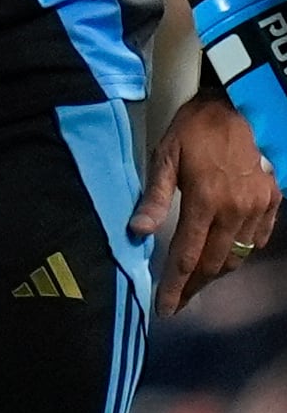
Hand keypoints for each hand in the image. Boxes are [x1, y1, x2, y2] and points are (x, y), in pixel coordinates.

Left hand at [131, 90, 280, 317]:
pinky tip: (227, 256)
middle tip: (178, 301)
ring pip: (239, 255)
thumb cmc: (194, 129)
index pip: (187, 256)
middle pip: (214, 264)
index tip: (165, 308)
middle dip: (195, 287)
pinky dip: (242, 252)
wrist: (238, 104)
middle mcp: (236, 210)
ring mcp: (259, 206)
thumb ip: (154, 197)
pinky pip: (260, 239)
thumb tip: (138, 232)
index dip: (175, 286)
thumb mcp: (165, 157)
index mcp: (206, 201)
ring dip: (217, 273)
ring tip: (198, 282)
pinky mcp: (274, 199)